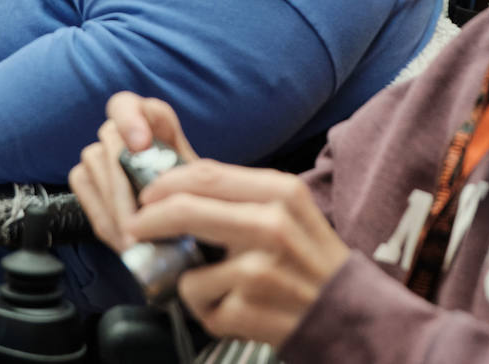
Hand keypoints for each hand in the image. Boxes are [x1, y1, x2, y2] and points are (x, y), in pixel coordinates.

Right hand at [69, 92, 197, 253]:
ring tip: (135, 238)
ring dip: (115, 209)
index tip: (140, 145)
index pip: (129, 105)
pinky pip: (84, 189)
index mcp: (151, 120)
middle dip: (123, 187)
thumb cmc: (189, 193)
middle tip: (137, 221)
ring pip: (95, 165)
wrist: (180, 215)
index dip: (131, 120)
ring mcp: (100, 150)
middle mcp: (121, 130)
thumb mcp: (196, 181)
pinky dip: (105, 219)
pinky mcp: (84, 175)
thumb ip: (186, 173)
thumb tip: (167, 186)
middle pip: (112, 142)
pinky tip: (123, 239)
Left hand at [128, 162, 351, 347]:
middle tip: (136, 230)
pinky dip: (210, 313)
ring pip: (188, 268)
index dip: (166, 183)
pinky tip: (238, 311)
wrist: (351, 314)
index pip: (206, 174)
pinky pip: (201, 306)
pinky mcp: (250, 308)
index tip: (147, 195)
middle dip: (148, 221)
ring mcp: (260, 269)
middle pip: (185, 209)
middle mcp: (272, 224)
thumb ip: (242, 197)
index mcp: (282, 191)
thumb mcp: (290, 212)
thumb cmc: (311, 261)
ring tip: (218, 287)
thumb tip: (178, 190)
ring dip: (188, 281)